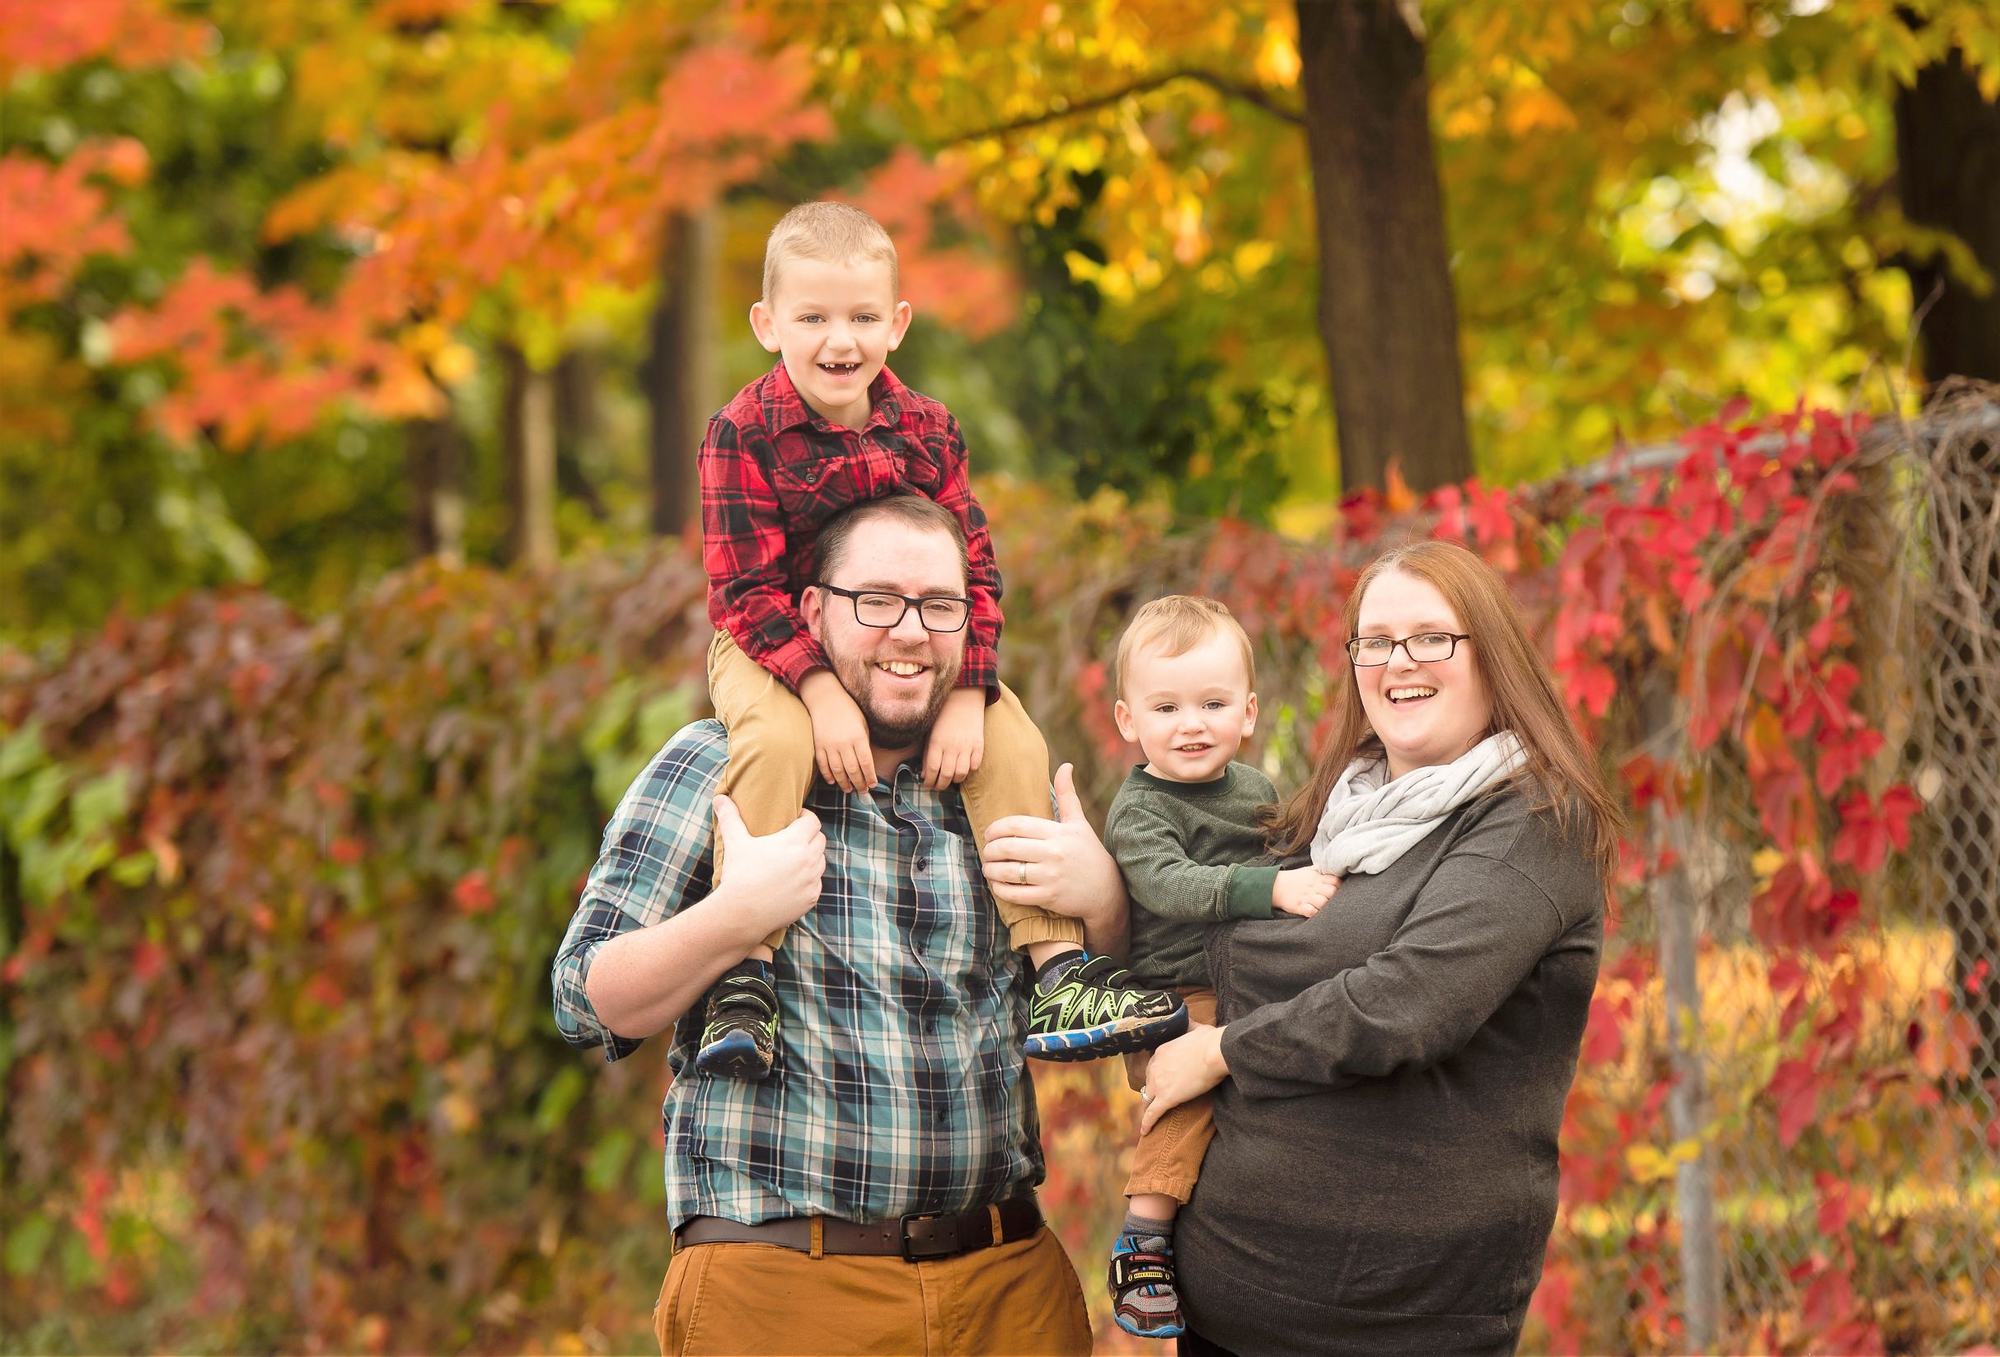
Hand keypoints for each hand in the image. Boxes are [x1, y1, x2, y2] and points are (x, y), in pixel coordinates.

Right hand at [711, 795, 824, 938]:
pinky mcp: (811, 898)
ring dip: (811, 857)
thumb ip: (730, 817)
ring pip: (820, 862)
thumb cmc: (739, 875)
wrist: (741, 914)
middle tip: (793, 838)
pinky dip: (808, 880)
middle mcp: (809, 860)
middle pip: (820, 840)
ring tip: (793, 859)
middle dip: (809, 836)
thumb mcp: (735, 842)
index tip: (794, 819)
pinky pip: (816, 883)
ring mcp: (812, 880)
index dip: (805, 817)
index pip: (813, 821)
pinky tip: (793, 880)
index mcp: (795, 841)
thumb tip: (720, 797)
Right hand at [798, 669, 872, 792]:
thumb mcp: (863, 723)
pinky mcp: (818, 745)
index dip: (869, 777)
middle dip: (859, 783)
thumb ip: (864, 742)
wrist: (825, 698)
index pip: (866, 763)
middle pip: (853, 770)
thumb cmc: (848, 710)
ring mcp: (830, 745)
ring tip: (849, 789)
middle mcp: (844, 743)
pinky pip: (823, 765)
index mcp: (859, 737)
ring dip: (844, 783)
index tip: (872, 785)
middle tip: (862, 791)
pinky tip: (833, 781)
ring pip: (837, 770)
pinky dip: (828, 775)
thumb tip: (866, 763)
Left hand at [922, 687, 985, 789]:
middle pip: (946, 775)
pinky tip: (963, 768)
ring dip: (954, 780)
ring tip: (950, 779)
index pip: (932, 770)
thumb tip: (925, 775)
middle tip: (938, 786)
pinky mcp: (979, 745)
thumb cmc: (942, 716)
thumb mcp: (930, 733)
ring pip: (961, 773)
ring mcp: (967, 746)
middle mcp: (952, 746)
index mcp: (936, 742)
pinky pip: (975, 766)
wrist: (963, 698)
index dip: (929, 782)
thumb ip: (927, 754)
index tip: (927, 784)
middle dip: (940, 785)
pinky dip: (969, 771)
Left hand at [983, 763, 1122, 925]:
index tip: (989, 833)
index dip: (996, 829)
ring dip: (991, 870)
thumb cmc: (1088, 852)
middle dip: (990, 850)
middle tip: (986, 852)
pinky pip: (1015, 894)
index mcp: (1058, 832)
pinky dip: (1000, 889)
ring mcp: (1051, 876)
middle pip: (1008, 848)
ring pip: (1008, 872)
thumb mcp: (1078, 822)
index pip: (1017, 825)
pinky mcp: (1049, 897)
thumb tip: (1066, 766)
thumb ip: (1067, 795)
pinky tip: (997, 885)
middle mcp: (1054, 853)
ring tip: (988, 868)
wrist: (1106, 890)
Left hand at [1140, 1023, 1227, 1134]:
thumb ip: (1189, 1026)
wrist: (1214, 1052)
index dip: (1158, 1075)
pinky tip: (1144, 1132)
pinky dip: (1147, 1123)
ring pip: (1148, 1099)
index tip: (1162, 1081)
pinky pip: (1152, 1113)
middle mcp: (1155, 1066)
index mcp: (1161, 1051)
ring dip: (1149, 1107)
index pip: (1154, 1067)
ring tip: (1149, 1117)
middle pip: (1149, 1083)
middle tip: (1158, 1099)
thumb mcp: (1196, 1028)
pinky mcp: (1166, 1098)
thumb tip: (1190, 1020)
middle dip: (1153, 1091)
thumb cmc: (1209, 1041)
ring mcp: (1159, 1083)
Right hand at [1273, 866, 1339, 917]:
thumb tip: (1337, 866)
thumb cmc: (1297, 879)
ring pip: (1323, 902)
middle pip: (1331, 892)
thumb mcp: (1310, 870)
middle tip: (1331, 899)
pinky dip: (1314, 912)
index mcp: (1317, 877)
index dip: (1339, 885)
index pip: (1335, 880)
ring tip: (1324, 906)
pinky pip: (1310, 912)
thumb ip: (1323, 869)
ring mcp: (1305, 897)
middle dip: (1334, 896)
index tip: (1337, 889)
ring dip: (1325, 905)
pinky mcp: (1298, 906)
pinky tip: (1314, 911)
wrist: (1276, 885)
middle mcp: (1312, 887)